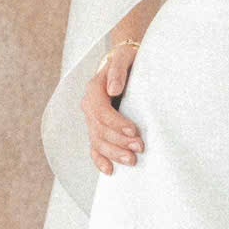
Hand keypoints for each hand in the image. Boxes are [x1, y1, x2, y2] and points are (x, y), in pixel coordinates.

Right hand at [82, 39, 144, 174]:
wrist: (124, 61)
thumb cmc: (126, 59)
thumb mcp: (124, 58)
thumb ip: (117, 71)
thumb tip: (113, 89)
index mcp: (94, 90)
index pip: (101, 112)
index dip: (116, 123)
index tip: (134, 130)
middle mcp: (90, 106)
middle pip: (100, 129)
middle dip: (119, 142)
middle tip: (139, 148)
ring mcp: (93, 119)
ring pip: (98, 140)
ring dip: (114, 153)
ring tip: (132, 160)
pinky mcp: (99, 127)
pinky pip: (95, 146)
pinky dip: (100, 159)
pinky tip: (109, 170)